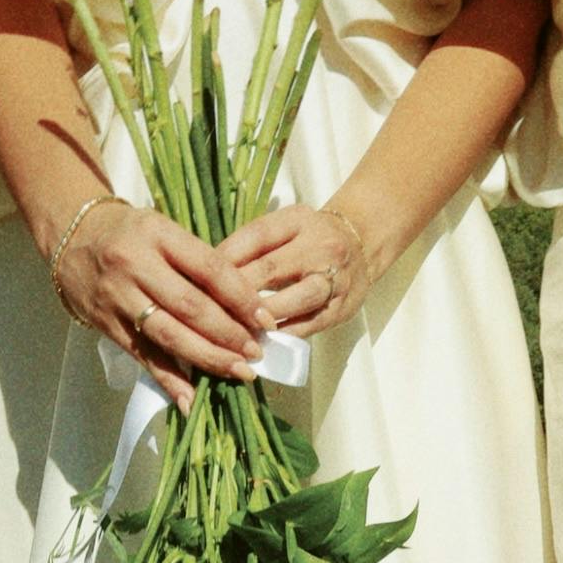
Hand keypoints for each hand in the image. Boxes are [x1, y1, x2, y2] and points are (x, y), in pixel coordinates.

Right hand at [50, 198, 265, 409]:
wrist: (69, 236)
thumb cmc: (128, 232)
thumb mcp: (162, 229)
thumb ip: (195, 261)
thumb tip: (243, 304)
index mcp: (157, 234)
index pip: (209, 269)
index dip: (241, 298)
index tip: (265, 320)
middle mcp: (135, 264)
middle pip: (190, 306)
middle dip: (229, 334)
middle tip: (256, 353)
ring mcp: (117, 296)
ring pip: (168, 334)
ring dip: (207, 358)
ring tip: (237, 372)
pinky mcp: (106, 323)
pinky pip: (142, 355)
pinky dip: (168, 379)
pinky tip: (190, 398)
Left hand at [219, 204, 377, 336]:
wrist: (363, 243)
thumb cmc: (310, 237)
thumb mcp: (285, 226)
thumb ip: (251, 243)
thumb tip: (208, 271)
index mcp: (299, 221)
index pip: (256, 236)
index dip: (225, 258)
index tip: (199, 276)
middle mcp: (320, 247)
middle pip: (270, 269)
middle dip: (235, 292)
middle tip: (207, 309)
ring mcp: (335, 278)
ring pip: (296, 299)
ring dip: (262, 316)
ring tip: (235, 329)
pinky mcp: (342, 307)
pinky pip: (311, 324)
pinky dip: (284, 334)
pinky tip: (261, 341)